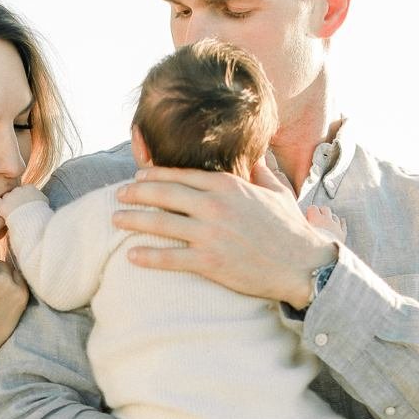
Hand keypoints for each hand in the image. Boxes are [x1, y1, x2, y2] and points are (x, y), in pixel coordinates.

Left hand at [112, 165, 328, 310]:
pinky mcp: (210, 261)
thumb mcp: (277, 191)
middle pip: (164, 194)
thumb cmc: (291, 229)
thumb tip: (257, 154)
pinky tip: (131, 255)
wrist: (303, 264)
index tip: (139, 177)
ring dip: (134, 220)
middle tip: (119, 194)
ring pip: (160, 223)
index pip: (181, 175)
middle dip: (137, 193)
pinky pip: (170, 257)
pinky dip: (148, 256)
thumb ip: (260, 171)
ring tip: (116, 219)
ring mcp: (210, 234)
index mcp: (228, 185)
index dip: (155, 175)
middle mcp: (215, 206)